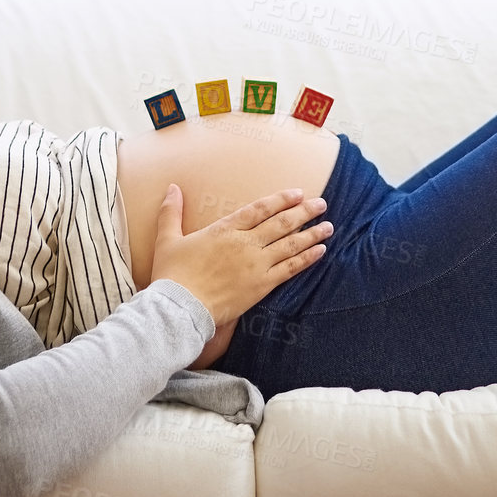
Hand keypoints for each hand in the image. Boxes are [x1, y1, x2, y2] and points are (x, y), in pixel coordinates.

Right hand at [149, 185, 332, 327]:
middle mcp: (245, 244)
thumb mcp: (167, 239)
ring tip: (328, 227)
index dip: (281, 199)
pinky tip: (321, 252)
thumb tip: (172, 187)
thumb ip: (171, 212)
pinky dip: (307, 259)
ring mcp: (256, 265)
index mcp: (225, 229)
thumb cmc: (172, 275)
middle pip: (282, 223)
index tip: (298, 193)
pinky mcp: (261, 286)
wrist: (179, 309)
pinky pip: (290, 269)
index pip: (259, 209)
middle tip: (322, 204)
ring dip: (312, 234)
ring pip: (290, 244)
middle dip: (304, 212)